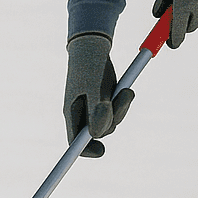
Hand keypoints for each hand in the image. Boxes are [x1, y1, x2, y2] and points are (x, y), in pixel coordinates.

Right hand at [63, 33, 133, 157]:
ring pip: (111, 123)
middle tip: (123, 96)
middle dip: (114, 119)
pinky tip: (126, 90)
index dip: (85, 150)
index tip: (101, 151)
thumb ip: (97, 110)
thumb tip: (97, 135)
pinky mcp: (104, 103)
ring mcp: (93, 109)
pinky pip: (117, 112)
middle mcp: (82, 114)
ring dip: (122, 109)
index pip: (74, 141)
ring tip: (126, 90)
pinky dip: (124, 103)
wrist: (94, 47)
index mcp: (71, 112)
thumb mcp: (94, 87)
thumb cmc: (90, 65)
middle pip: (98, 133)